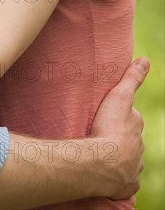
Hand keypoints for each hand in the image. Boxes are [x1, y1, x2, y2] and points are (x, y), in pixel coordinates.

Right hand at [90, 57, 148, 199]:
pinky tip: (106, 174)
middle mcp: (139, 148)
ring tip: (100, 153)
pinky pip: (123, 180)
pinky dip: (117, 177)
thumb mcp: (119, 96)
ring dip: (117, 157)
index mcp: (137, 127)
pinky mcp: (126, 185)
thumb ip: (132, 78)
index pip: (130, 119)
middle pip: (129, 140)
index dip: (120, 116)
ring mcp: (133, 168)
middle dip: (119, 137)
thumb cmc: (109, 127)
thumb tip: (145, 60)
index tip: (107, 117)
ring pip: (127, 160)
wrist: (102, 162)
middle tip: (101, 134)